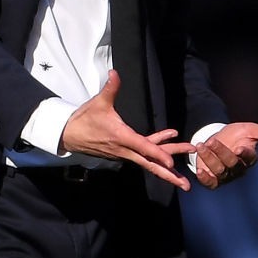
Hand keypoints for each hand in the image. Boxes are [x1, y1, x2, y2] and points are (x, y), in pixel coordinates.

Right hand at [60, 70, 195, 190]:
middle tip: (187, 184)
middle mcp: (125, 149)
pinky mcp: (123, 151)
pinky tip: (169, 143)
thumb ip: (110, 89)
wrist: (70, 135)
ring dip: (166, 170)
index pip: (143, 147)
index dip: (158, 154)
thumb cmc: (85, 119)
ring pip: (149, 162)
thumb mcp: (98, 103)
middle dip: (169, 174)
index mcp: (121, 137)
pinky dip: (157, 152)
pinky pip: (143, 154)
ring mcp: (125, 152)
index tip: (171, 164)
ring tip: (183, 180)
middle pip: (151, 162)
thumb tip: (114, 73)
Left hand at [194, 121, 257, 189]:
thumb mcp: (248, 130)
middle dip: (221, 152)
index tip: (239, 147)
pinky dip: (205, 179)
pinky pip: (211, 183)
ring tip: (201, 145)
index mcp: (249, 157)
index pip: (249, 157)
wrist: (217, 139)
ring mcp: (226, 176)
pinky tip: (199, 171)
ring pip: (219, 170)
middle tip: (212, 141)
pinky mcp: (213, 180)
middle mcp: (238, 169)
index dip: (245, 154)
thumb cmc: (235, 135)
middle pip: (231, 163)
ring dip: (209, 159)